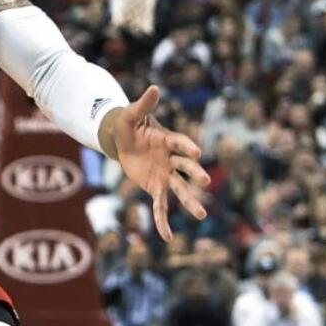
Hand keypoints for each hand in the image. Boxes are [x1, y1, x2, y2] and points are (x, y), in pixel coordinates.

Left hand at [100, 86, 209, 241]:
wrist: (122, 141)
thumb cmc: (128, 126)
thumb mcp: (131, 115)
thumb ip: (143, 104)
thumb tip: (154, 87)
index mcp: (168, 140)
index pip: (179, 143)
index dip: (186, 147)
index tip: (196, 152)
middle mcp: (171, 159)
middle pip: (185, 168)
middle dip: (194, 174)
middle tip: (204, 182)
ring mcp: (165, 175)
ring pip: (180, 189)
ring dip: (189, 202)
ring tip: (202, 215)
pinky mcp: (155, 187)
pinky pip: (160, 206)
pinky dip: (162, 221)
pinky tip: (167, 237)